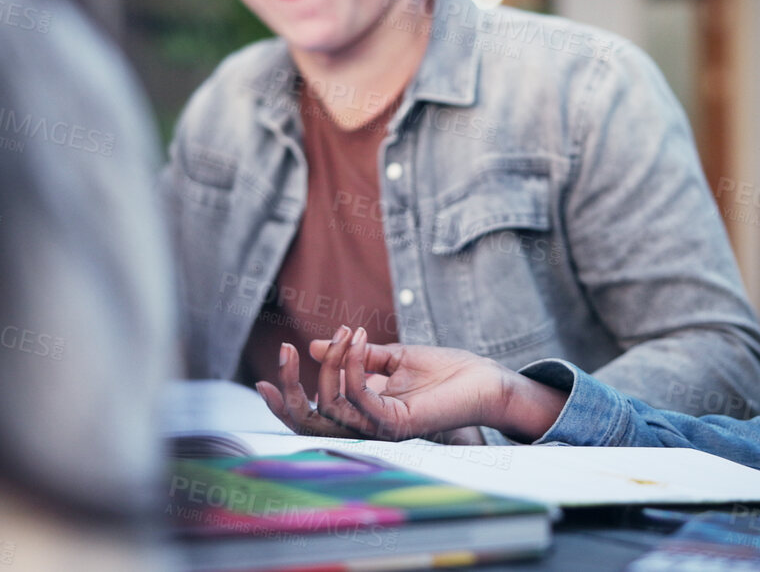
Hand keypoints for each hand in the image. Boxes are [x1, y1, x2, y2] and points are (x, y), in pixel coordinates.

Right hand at [256, 326, 566, 441]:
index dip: (284, 397)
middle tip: (287, 349)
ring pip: (331, 405)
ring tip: (350, 331)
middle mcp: (365, 427)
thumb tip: (317, 346)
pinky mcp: (397, 424)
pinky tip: (360, 340)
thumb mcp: (393, 356)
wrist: (485, 379)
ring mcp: (380, 428)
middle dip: (289, 387)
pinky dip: (353, 366)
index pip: (311, 415)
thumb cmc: (444, 371)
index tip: (274, 364)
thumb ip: (356, 355)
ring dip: (334, 362)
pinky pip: (360, 399)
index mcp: (361, 414)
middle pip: (308, 420)